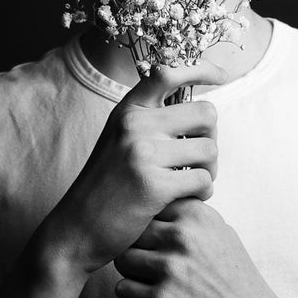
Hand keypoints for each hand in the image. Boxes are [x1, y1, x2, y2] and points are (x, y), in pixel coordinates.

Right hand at [37, 61, 226, 277]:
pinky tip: (185, 200)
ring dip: (209, 170)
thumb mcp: (119, 141)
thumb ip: (150, 122)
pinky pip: (203, 180)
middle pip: (206, 113)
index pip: (168, 73)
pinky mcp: (153, 185)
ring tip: (191, 184)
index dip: (201, 68)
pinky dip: (202, 193)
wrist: (76, 229)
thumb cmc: (106, 187)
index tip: (221, 74)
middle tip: (199, 161)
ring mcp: (143, 153)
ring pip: (209, 150)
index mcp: (127, 111)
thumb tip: (201, 112)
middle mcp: (134, 125)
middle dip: (211, 139)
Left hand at [113, 198, 293, 297]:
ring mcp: (170, 268)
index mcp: (197, 215)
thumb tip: (158, 207)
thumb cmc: (238, 284)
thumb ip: (191, 218)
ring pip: (123, 259)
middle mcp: (182, 236)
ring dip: (133, 274)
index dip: (150, 226)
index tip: (159, 241)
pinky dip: (134, 297)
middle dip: (138, 249)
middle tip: (152, 267)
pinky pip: (123, 289)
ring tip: (154, 285)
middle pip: (132, 232)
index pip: (150, 206)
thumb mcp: (222, 235)